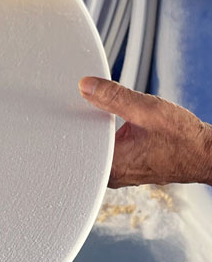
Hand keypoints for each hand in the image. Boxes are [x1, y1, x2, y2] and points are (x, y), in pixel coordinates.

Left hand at [79, 76, 211, 187]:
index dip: (68, 124)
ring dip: (95, 131)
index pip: (76, 146)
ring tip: (96, 112)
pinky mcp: (125, 170)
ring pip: (95, 150)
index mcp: (112, 165)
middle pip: (83, 148)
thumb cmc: (183, 139)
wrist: (205, 154)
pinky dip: (106, 138)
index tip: (64, 107)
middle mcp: (112, 175)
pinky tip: (109, 124)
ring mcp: (118, 175)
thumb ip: (113, 97)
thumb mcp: (147, 109)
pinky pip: (107, 153)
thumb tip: (86, 85)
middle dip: (81, 125)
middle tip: (81, 104)